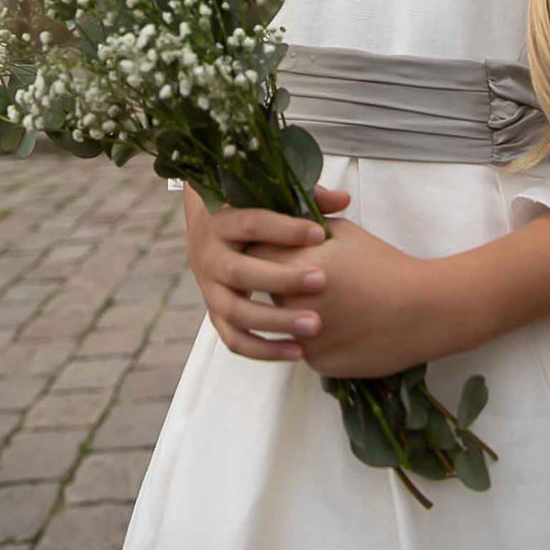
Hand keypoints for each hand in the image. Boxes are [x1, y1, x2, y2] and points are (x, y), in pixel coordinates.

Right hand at [184, 183, 351, 361]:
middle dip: (281, 278)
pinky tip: (297, 352)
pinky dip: (264, 350)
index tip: (320, 234)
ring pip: (236, 311)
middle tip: (321, 281)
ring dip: (275, 321)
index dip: (285, 229)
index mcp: (221, 221)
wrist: (206, 231)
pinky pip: (234, 339)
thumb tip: (343, 199)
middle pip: (239, 271)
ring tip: (313, 325)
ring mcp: (209, 289)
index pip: (251, 223)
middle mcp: (209, 256)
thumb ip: (305, 198)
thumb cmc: (247, 212)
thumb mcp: (268, 198)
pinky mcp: (216, 314)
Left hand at [248, 218, 427, 378]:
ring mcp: (303, 338)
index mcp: (294, 266)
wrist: (421, 310)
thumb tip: (280, 228)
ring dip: (293, 313)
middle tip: (305, 278)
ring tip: (327, 302)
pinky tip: (343, 326)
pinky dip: (317, 337)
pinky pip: (304, 347)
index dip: (267, 251)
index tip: (280, 251)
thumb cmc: (383, 264)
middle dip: (279, 283)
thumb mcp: (342, 232)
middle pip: (266, 290)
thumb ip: (303, 227)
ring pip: (283, 323)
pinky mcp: (318, 362)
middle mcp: (291, 304)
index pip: (255, 255)